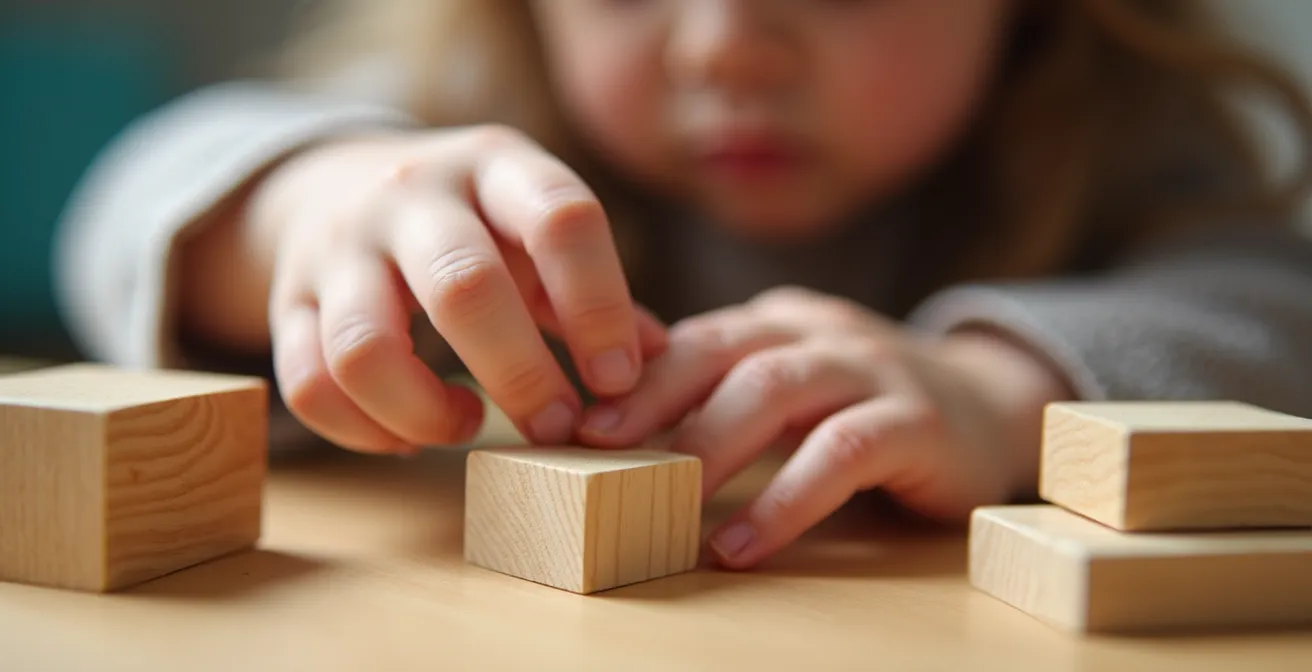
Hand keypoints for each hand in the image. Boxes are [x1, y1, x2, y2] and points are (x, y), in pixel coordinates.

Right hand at [247, 125, 665, 453]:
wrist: (336, 181)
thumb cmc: (470, 220)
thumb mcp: (534, 225)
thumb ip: (590, 289)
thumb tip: (659, 361)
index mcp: (495, 167)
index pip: (561, 220)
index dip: (599, 307)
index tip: (618, 380)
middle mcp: (412, 196)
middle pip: (464, 287)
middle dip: (522, 375)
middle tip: (557, 427)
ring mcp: (340, 247)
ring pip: (366, 347)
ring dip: (426, 412)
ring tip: (468, 427)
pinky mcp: (287, 300)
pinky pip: (310, 383)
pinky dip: (362, 430)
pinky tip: (408, 435)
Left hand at [578, 287, 1072, 567]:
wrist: (992, 410)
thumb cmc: (866, 409)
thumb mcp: (793, 388)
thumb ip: (724, 391)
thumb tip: (615, 421)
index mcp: (779, 323)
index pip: (692, 337)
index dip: (631, 377)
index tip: (574, 423)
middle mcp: (820, 332)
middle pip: (722, 352)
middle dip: (652, 400)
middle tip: (597, 452)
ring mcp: (871, 369)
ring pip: (775, 390)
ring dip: (709, 445)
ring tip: (659, 499)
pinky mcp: (914, 422)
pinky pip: (839, 454)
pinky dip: (783, 501)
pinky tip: (741, 544)